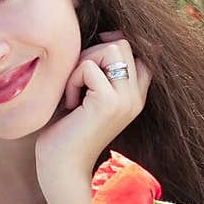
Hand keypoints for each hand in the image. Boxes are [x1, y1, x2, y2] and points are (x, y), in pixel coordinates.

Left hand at [35, 32, 151, 191]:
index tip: (90, 61)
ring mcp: (126, 100)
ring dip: (83, 64)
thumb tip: (107, 36)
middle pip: (122, 44)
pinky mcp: (109, 102)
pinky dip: (72, 80)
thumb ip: (102, 72)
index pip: (141, 53)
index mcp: (135, 96)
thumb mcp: (90, 96)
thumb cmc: (67, 131)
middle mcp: (136, 97)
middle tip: (77, 81)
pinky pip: (89, 66)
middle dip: (92, 53)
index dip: (115, 46)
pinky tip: (69, 104)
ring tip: (74, 92)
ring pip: (111, 48)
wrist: (62, 167)